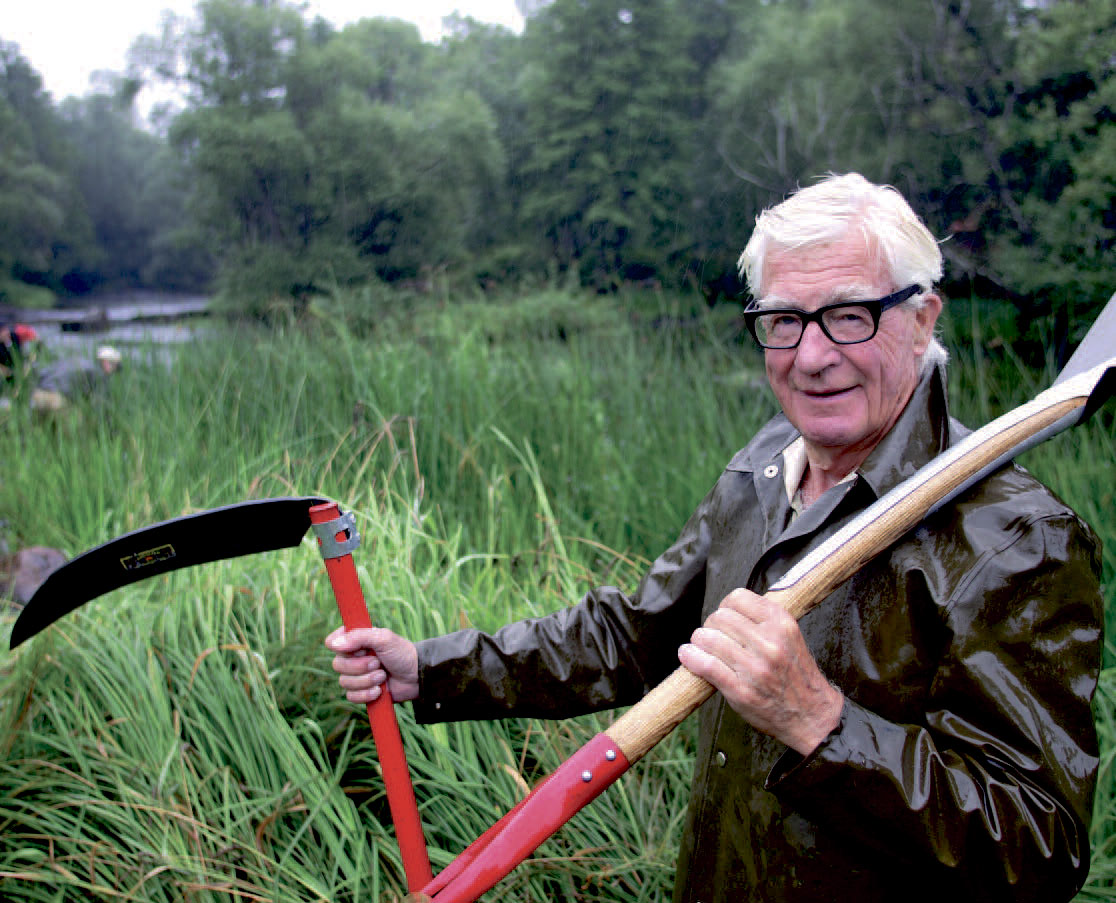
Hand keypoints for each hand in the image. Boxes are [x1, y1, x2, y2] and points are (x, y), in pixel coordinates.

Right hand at [325, 626, 419, 704]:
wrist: (417, 676)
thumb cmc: (402, 654)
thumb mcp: (384, 638)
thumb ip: (359, 637)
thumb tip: (334, 644)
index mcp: (356, 640)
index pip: (332, 642)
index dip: (342, 647)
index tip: (360, 648)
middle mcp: (353, 657)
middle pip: (337, 665)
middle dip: (360, 667)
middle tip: (378, 663)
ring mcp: (357, 675)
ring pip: (344, 682)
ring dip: (366, 680)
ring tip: (383, 676)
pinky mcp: (362, 691)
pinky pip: (351, 696)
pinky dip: (366, 694)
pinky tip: (379, 691)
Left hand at [678, 588, 842, 754]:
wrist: (813, 716)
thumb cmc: (796, 676)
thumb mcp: (790, 637)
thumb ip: (763, 621)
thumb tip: (726, 609)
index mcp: (781, 624)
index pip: (738, 598)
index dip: (724, 606)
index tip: (723, 619)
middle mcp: (769, 642)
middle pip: (720, 618)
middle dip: (710, 626)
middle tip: (712, 638)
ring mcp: (755, 667)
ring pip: (709, 638)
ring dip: (698, 641)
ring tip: (700, 647)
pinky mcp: (741, 690)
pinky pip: (706, 665)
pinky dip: (691, 657)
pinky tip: (688, 655)